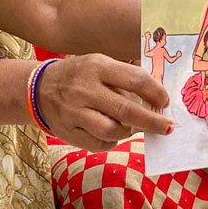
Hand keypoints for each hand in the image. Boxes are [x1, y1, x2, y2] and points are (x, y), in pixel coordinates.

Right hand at [38, 54, 171, 151]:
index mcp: (97, 67)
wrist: (39, 89)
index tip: (165, 102)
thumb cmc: (80, 75)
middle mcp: (85, 89)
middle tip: (168, 127)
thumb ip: (125, 78)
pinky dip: (113, 142)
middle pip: (127, 110)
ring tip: (134, 127)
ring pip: (113, 131)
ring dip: (130, 132)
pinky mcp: (68, 132)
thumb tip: (157, 98)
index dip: (156, 93)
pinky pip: (99, 144)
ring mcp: (74, 113)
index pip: (135, 80)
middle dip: (152, 121)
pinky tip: (114, 134)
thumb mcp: (100, 64)